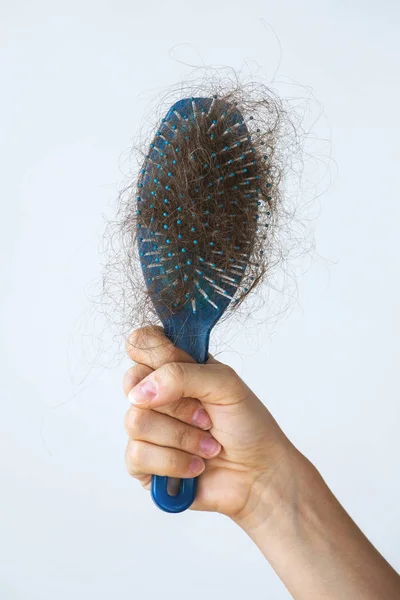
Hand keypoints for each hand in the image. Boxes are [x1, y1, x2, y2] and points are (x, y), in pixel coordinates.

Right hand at [123, 326, 299, 521]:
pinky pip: (138, 455)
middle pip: (132, 383)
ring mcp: (149, 429)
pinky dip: (175, 462)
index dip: (154, 354)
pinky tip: (195, 465)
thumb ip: (181, 374)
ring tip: (208, 445)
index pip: (142, 343)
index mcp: (177, 367)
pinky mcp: (144, 463)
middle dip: (177, 405)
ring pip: (136, 421)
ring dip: (182, 437)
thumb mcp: (225, 384)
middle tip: (205, 416)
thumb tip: (140, 392)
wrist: (259, 475)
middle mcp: (158, 394)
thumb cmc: (248, 426)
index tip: (179, 368)